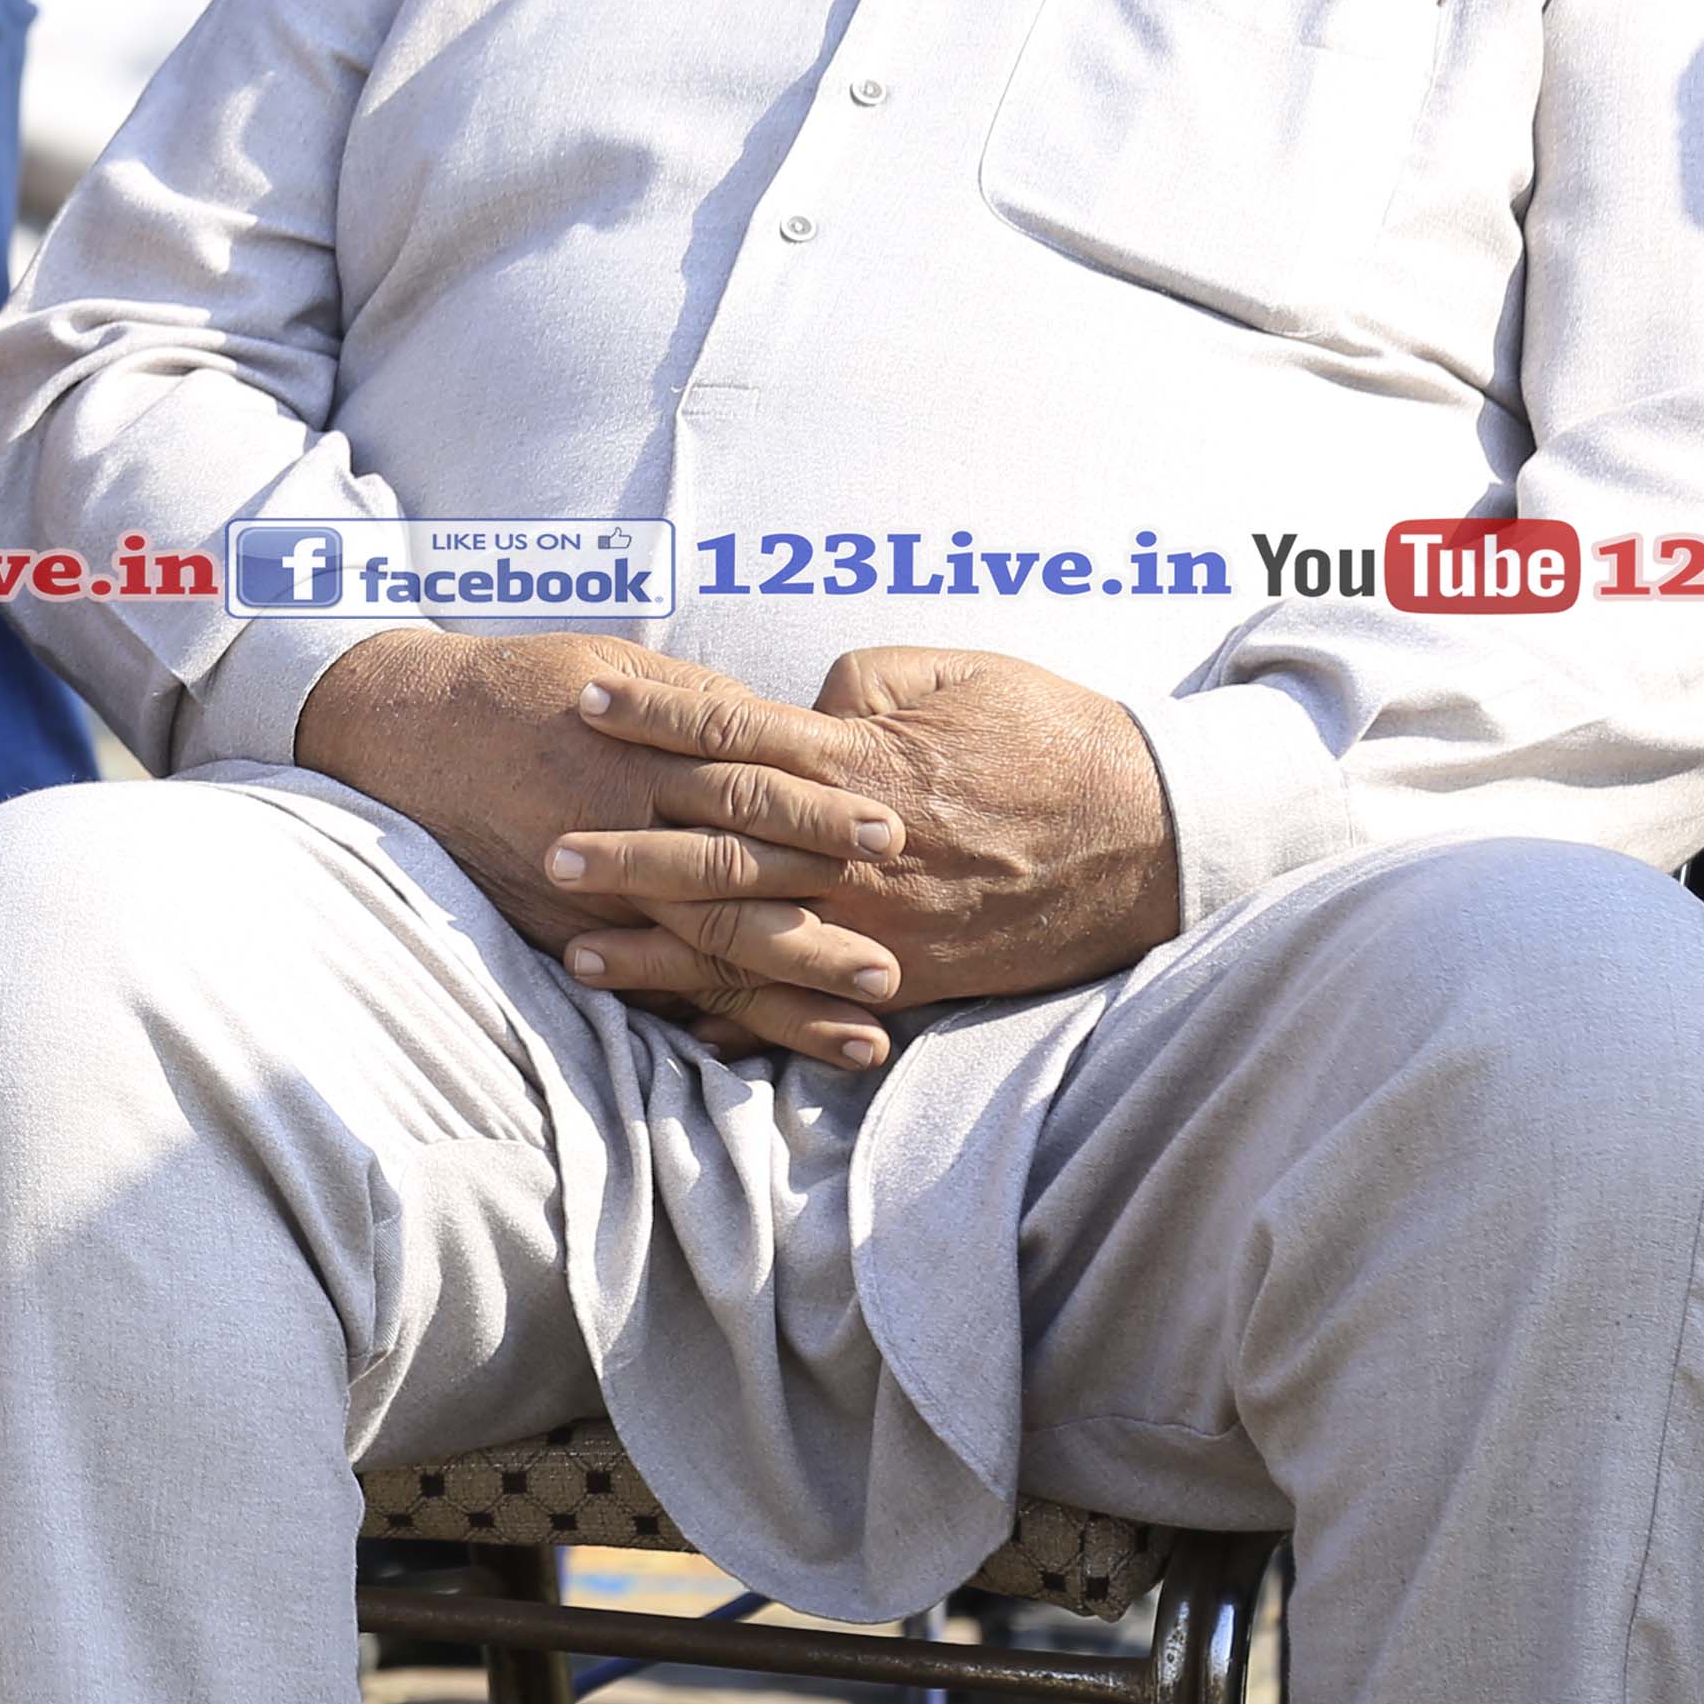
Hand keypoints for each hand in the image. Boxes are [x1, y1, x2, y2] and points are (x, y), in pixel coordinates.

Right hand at [295, 626, 907, 1066]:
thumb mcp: (619, 668)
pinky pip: (646, 986)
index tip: (891, 835)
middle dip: (818, 927)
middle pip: (734, 883)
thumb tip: (796, 733)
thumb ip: (705, 709)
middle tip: (895, 966)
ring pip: (702, 952)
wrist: (412, 732)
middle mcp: (619, 827)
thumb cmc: (525, 686)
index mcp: (640, 750)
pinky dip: (708, 1020)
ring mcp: (591, 891)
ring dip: (787, 997)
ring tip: (864, 1036)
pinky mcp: (565, 930)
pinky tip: (765, 1054)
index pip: (745, 784)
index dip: (819, 810)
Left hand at [566, 649, 1180, 1019]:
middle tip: (545, 851)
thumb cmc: (1053, 736)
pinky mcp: (915, 975)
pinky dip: (748, 1018)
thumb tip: (790, 700)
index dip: (657, 712)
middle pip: (720, 845)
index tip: (589, 700)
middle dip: (629, 850)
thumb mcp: (955, 675)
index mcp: (865, 758)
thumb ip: (856, 684)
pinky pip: (815, 1002)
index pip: (735, 727)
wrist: (1158, 833)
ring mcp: (884, 920)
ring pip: (751, 938)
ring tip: (578, 953)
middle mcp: (861, 846)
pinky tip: (684, 1029)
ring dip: (662, 948)